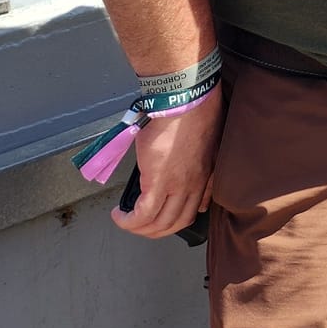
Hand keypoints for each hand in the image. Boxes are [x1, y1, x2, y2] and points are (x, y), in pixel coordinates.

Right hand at [113, 82, 224, 239]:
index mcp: (207, 171)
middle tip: (141, 225)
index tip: (167, 214)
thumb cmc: (191, 107)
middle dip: (157, 229)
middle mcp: (195, 183)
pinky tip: (119, 215)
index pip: (197, 206)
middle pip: (178, 222)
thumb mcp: (199, 134)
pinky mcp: (158, 181)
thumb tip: (175, 154)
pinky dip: (129, 221)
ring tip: (126, 221)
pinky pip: (143, 214)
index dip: (180, 216)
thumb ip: (192, 151)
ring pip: (160, 223)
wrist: (184, 98)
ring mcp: (178, 185)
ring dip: (140, 228)